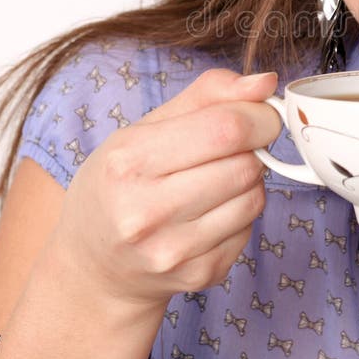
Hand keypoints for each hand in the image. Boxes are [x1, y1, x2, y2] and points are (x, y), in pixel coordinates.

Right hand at [49, 68, 280, 310]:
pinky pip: (249, 229)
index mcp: (129, 161)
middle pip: (245, 165)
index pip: (225, 129)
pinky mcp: (198, 275)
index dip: (259, 115)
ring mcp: (173, 251)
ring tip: (217, 178)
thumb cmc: (119, 184)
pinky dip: (240, 213)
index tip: (262, 112)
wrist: (93, 265)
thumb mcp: (143, 129)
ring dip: (249, 181)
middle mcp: (146, 212)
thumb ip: (207, 96)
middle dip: (254, 147)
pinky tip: (210, 211)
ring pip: (255, 198)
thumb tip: (265, 82)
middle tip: (234, 146)